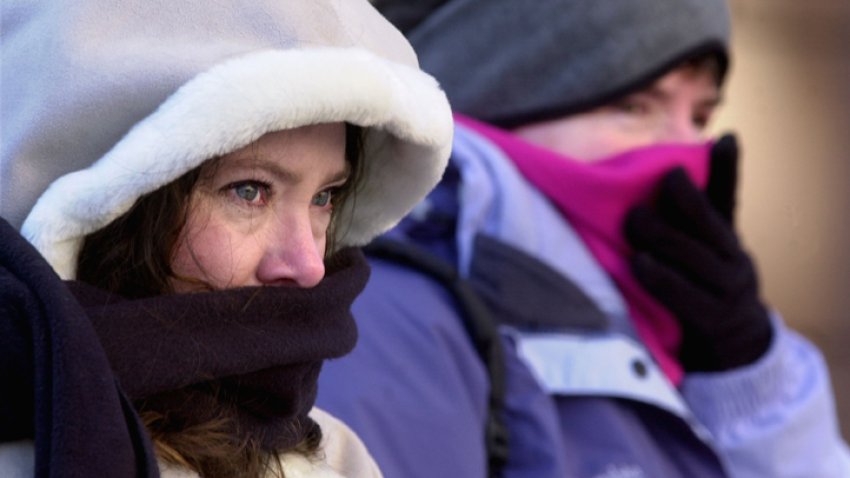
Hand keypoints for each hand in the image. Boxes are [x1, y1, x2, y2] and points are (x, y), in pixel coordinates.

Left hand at [624, 135, 771, 371]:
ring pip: (696, 260)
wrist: (732, 345)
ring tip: (635, 220)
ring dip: (664, 238)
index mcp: (727, 236)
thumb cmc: (703, 280)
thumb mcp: (702, 245)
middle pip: (710, 226)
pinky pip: (685, 297)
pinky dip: (662, 279)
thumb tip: (685, 162)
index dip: (727, 168)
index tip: (723, 139)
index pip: (728, 196)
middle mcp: (733, 259)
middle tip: (653, 184)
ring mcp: (726, 292)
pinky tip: (640, 264)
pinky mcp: (711, 321)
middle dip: (684, 203)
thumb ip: (692, 209)